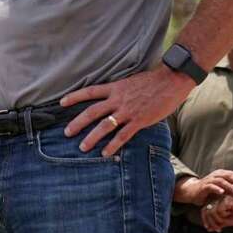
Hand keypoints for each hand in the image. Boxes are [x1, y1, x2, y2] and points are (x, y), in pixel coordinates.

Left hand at [62, 66, 194, 156]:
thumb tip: (112, 99)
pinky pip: (123, 135)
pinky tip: (105, 153)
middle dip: (77, 123)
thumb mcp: (130, 82)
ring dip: (91, 137)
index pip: (90, 92)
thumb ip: (119, 91)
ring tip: (82, 147)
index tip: (61, 103)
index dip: (74, 97)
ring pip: (104, 126)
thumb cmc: (153, 81)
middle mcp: (118, 99)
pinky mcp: (139, 120)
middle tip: (66, 132)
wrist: (171, 80)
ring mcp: (128, 111)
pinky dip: (113, 145)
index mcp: (115, 88)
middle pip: (92, 111)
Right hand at [175, 170, 232, 205]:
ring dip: (229, 186)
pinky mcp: (203, 186)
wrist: (192, 191)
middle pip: (228, 175)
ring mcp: (209, 180)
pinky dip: (217, 188)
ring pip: (220, 180)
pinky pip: (211, 186)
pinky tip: (222, 192)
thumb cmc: (209, 190)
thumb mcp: (223, 187)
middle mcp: (215, 175)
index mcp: (220, 173)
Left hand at [201, 195, 232, 231]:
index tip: (209, 228)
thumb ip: (218, 223)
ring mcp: (221, 198)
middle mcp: (217, 199)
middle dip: (212, 222)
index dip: (205, 220)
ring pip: (212, 211)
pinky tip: (231, 213)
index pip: (205, 211)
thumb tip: (209, 228)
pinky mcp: (226, 199)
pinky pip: (220, 210)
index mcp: (216, 203)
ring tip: (226, 219)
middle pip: (206, 211)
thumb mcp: (227, 221)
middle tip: (218, 228)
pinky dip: (224, 214)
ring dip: (219, 219)